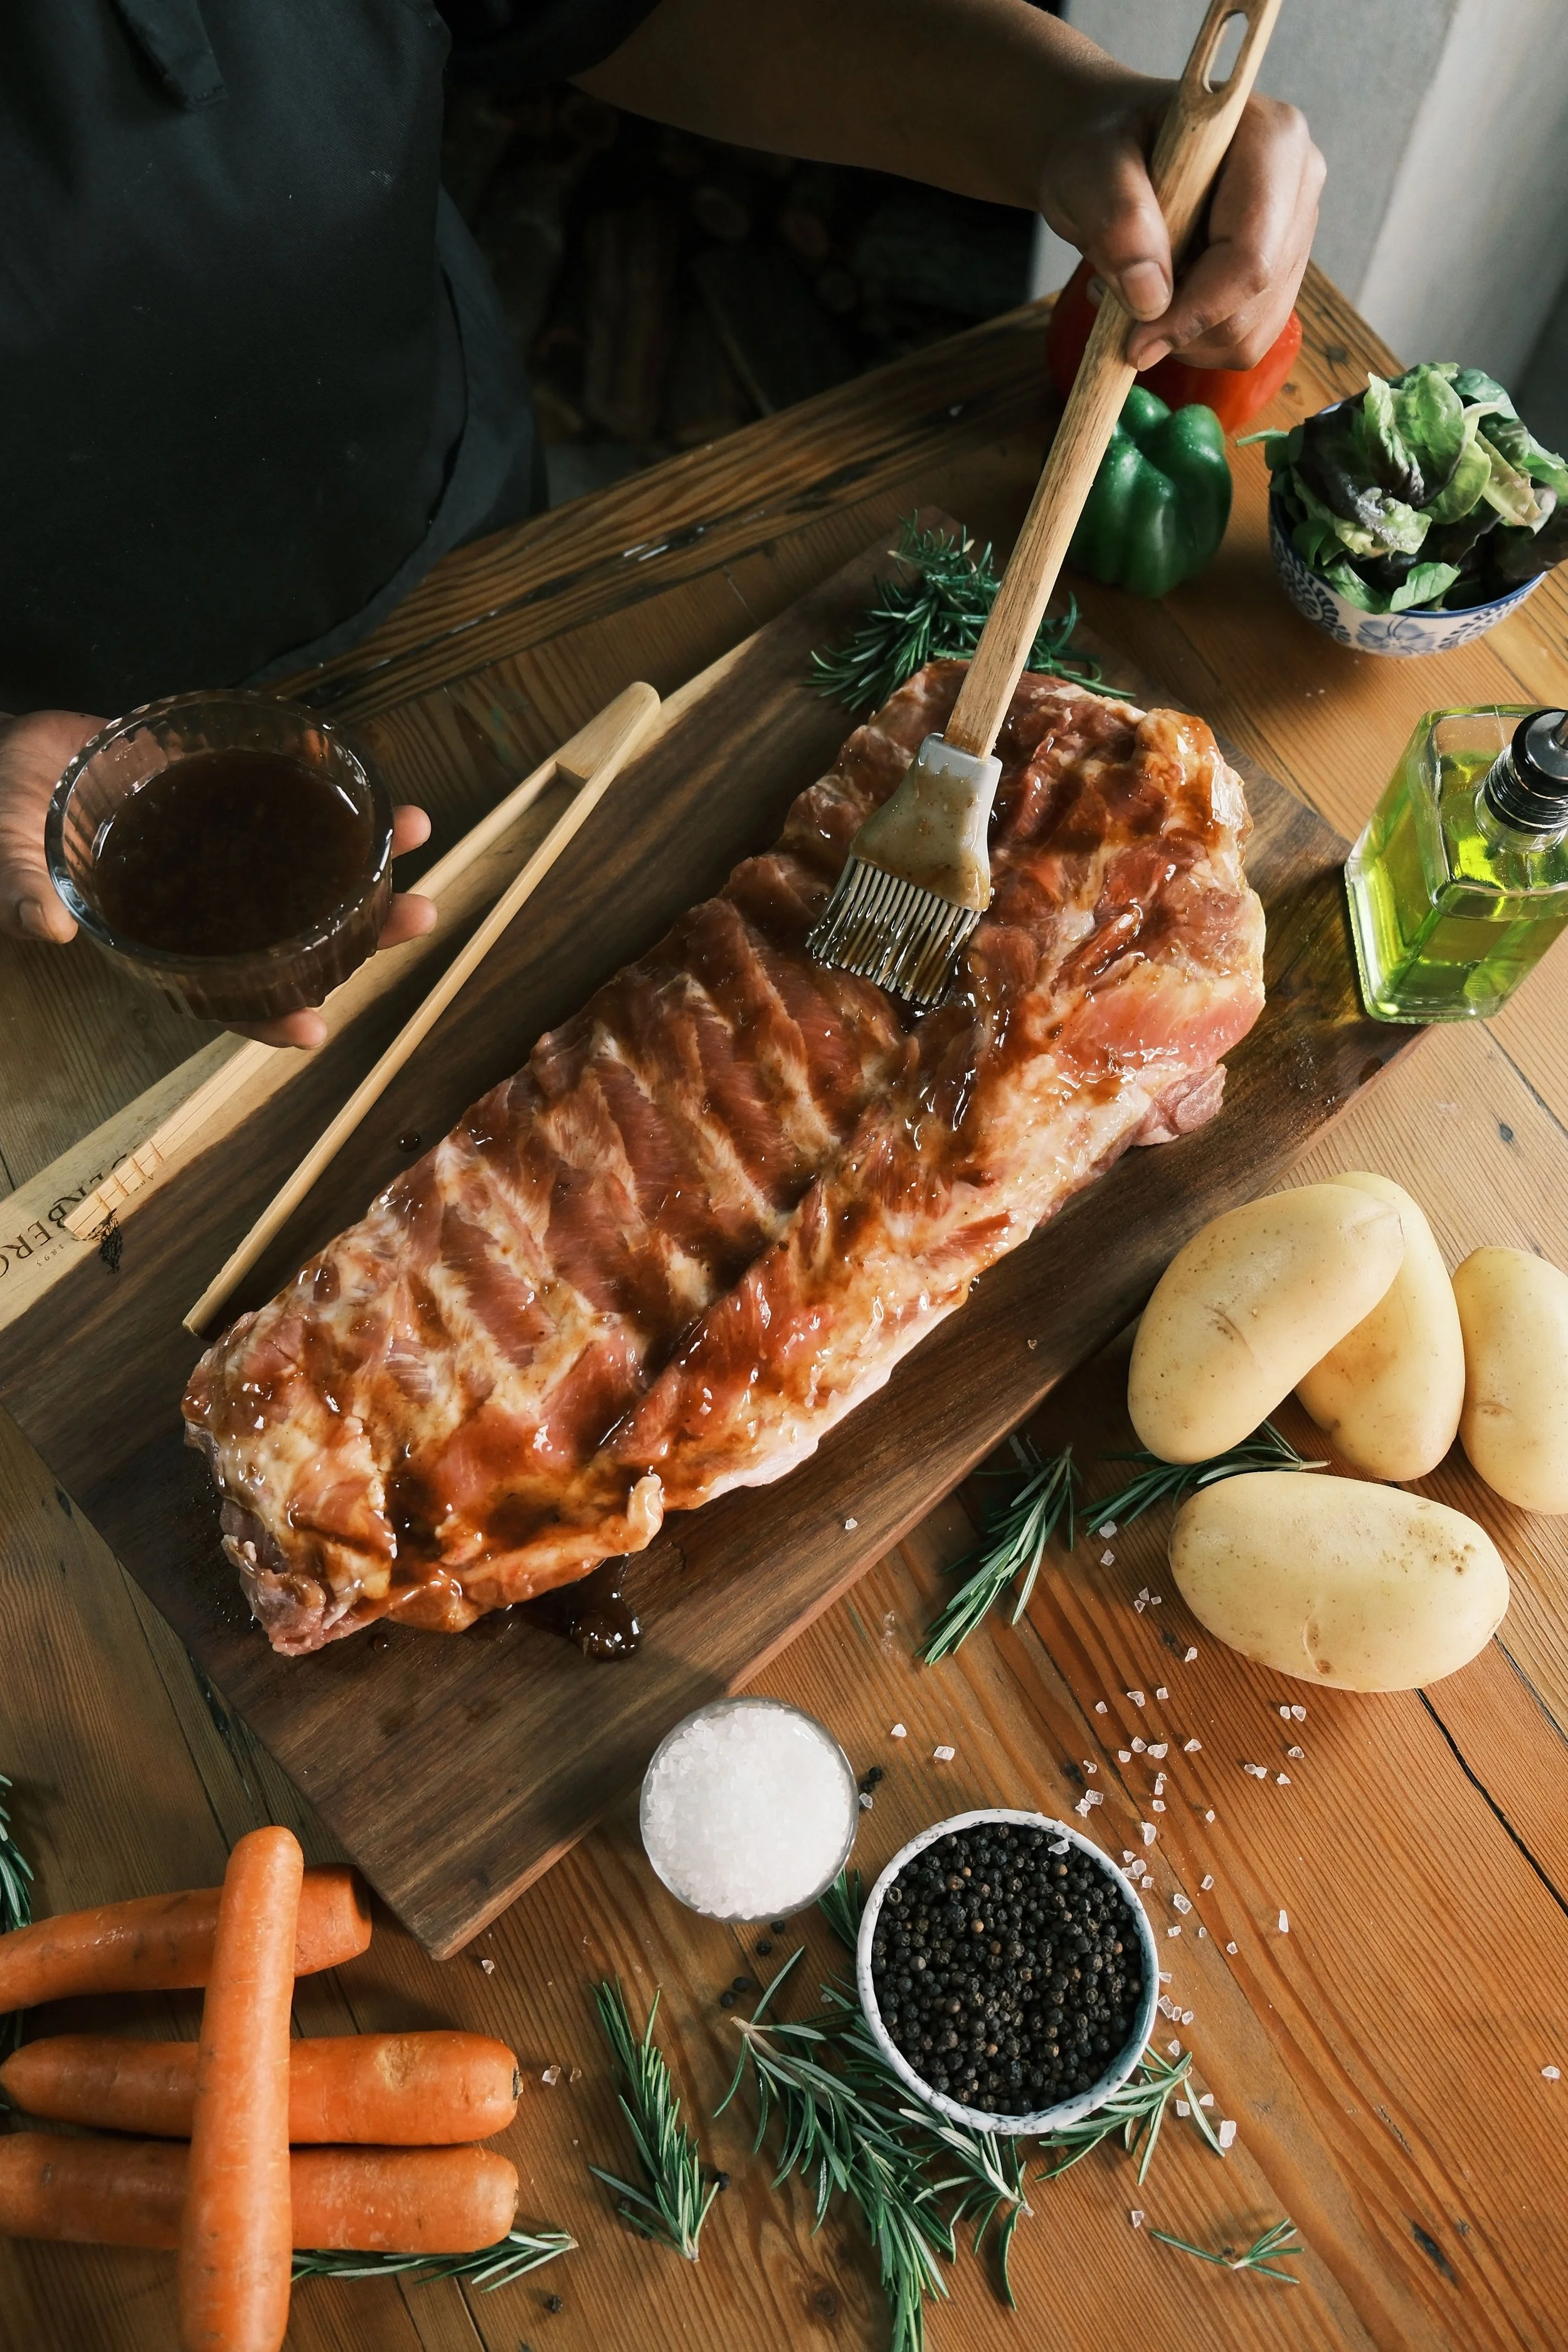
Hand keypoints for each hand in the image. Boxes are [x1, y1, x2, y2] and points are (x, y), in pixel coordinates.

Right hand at [0, 708, 436, 1048]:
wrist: (10, 760)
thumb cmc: (6, 818)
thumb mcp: (6, 858)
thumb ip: (19, 890)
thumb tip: (45, 924)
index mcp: (164, 935)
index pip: (224, 992)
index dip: (267, 1016)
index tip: (315, 1031)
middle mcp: (208, 902)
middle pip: (297, 930)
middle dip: (362, 928)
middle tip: (419, 916)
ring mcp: (222, 849)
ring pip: (309, 867)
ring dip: (366, 855)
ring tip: (418, 830)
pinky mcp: (223, 791)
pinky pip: (286, 801)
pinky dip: (326, 790)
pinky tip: (363, 775)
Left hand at [1038, 76, 1323, 372]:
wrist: (1108, 150)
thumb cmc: (1100, 147)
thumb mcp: (1089, 168)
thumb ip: (1118, 221)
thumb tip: (1152, 299)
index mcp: (1269, 139)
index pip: (1250, 256)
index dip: (1194, 312)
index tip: (1135, 342)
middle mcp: (1297, 181)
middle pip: (1255, 300)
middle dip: (1184, 325)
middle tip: (1120, 300)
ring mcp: (1295, 227)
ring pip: (1252, 330)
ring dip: (1186, 335)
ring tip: (1135, 290)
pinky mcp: (1280, 267)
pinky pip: (1246, 338)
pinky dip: (1194, 337)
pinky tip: (1160, 298)